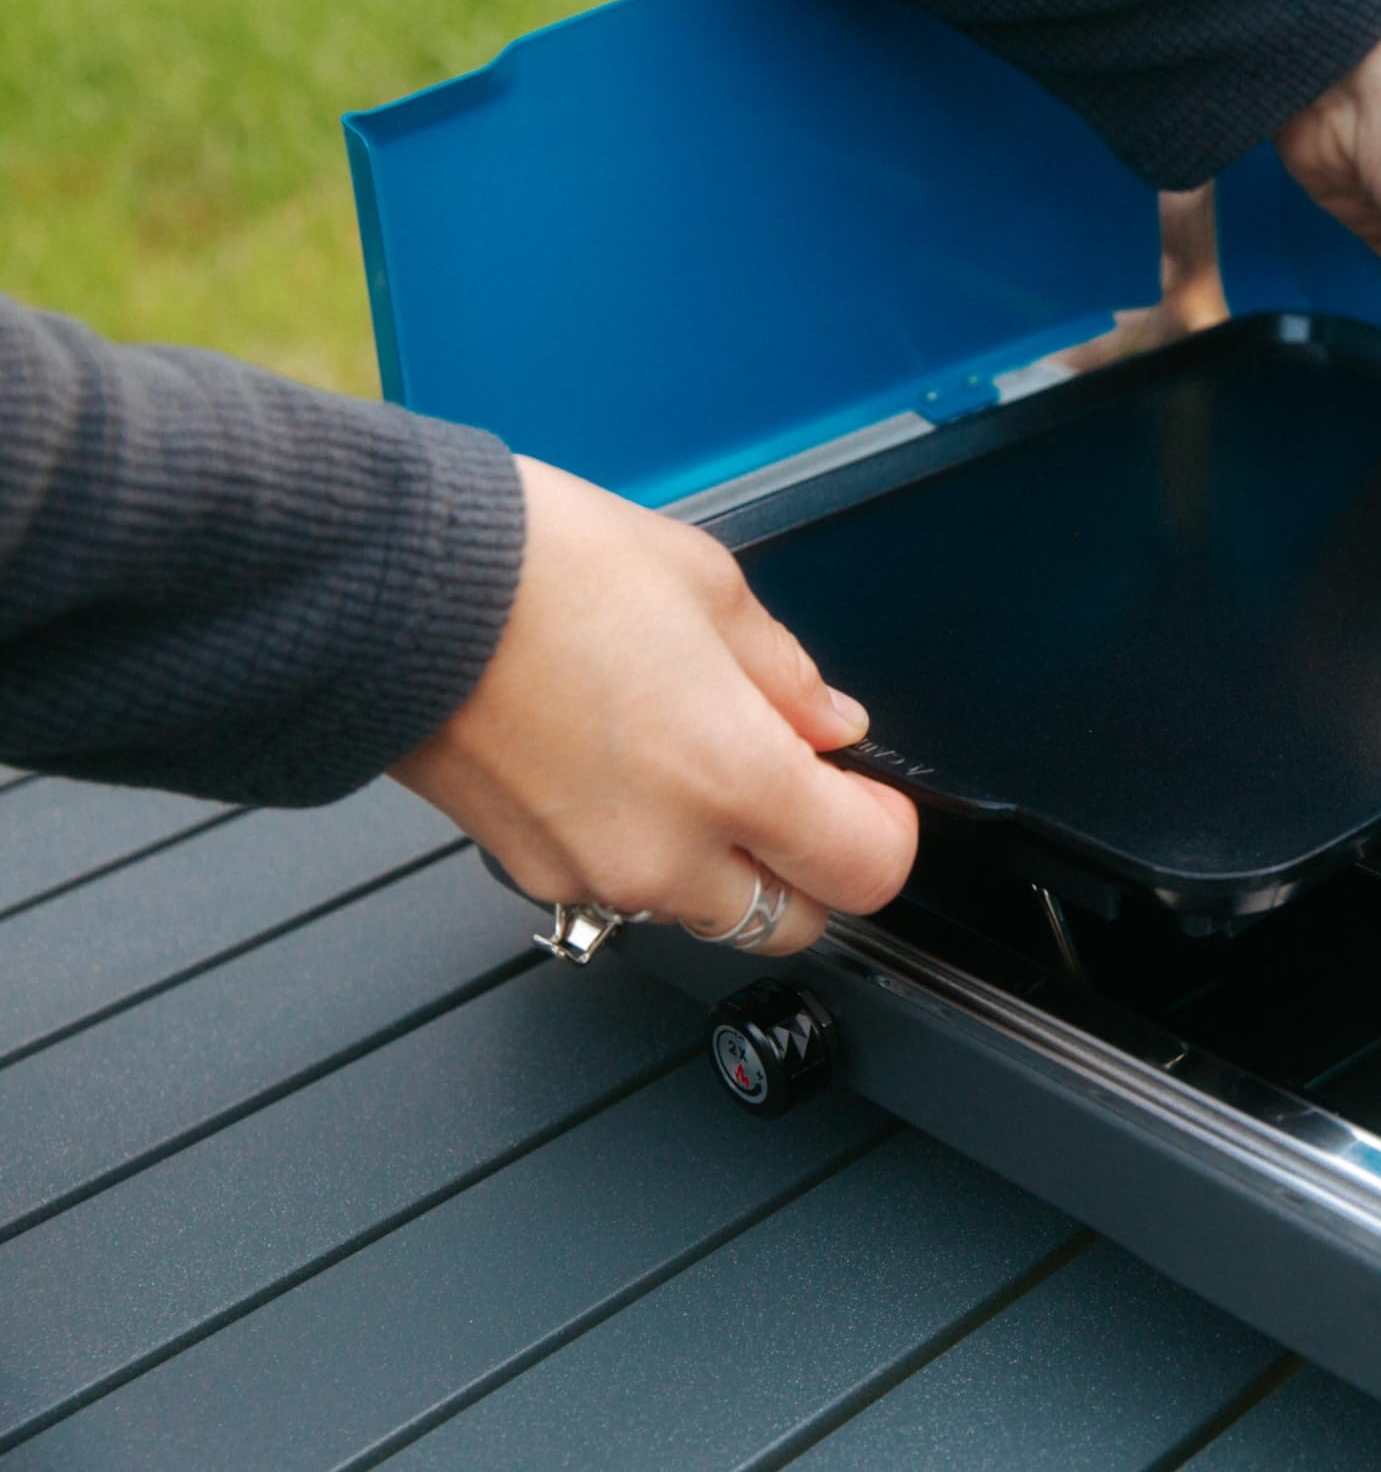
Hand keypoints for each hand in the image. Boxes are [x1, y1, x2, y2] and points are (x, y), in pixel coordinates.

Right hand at [393, 457, 917, 954]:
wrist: (386, 584)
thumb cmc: (536, 567)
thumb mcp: (705, 584)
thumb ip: (786, 674)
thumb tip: (830, 722)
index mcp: (732, 777)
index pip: (867, 870)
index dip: (886, 831)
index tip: (875, 793)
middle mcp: (665, 852)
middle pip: (790, 920)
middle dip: (808, 863)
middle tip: (793, 782)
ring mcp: (589, 873)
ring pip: (701, 909)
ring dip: (722, 859)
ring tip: (692, 757)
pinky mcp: (524, 870)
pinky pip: (618, 887)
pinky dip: (643, 845)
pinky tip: (623, 763)